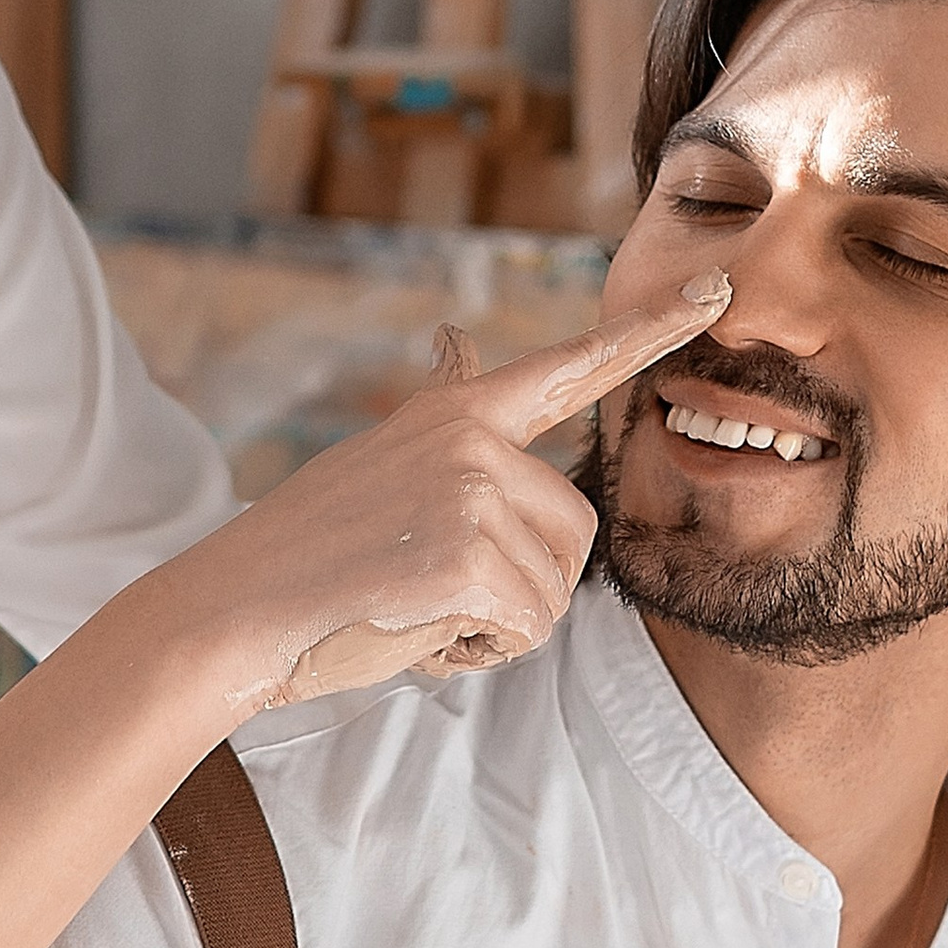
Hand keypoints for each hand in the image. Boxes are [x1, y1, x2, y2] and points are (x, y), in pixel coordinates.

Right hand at [166, 276, 733, 721]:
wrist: (232, 612)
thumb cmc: (309, 559)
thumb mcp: (382, 466)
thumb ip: (444, 423)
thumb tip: (458, 338)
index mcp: (455, 414)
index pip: (565, 367)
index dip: (646, 334)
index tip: (714, 296)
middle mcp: (471, 438)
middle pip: (575, 534)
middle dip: (521, 586)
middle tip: (426, 587)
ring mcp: (470, 491)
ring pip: (555, 590)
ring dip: (496, 623)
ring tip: (411, 603)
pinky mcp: (468, 556)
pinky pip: (527, 627)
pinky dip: (477, 651)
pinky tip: (413, 628)